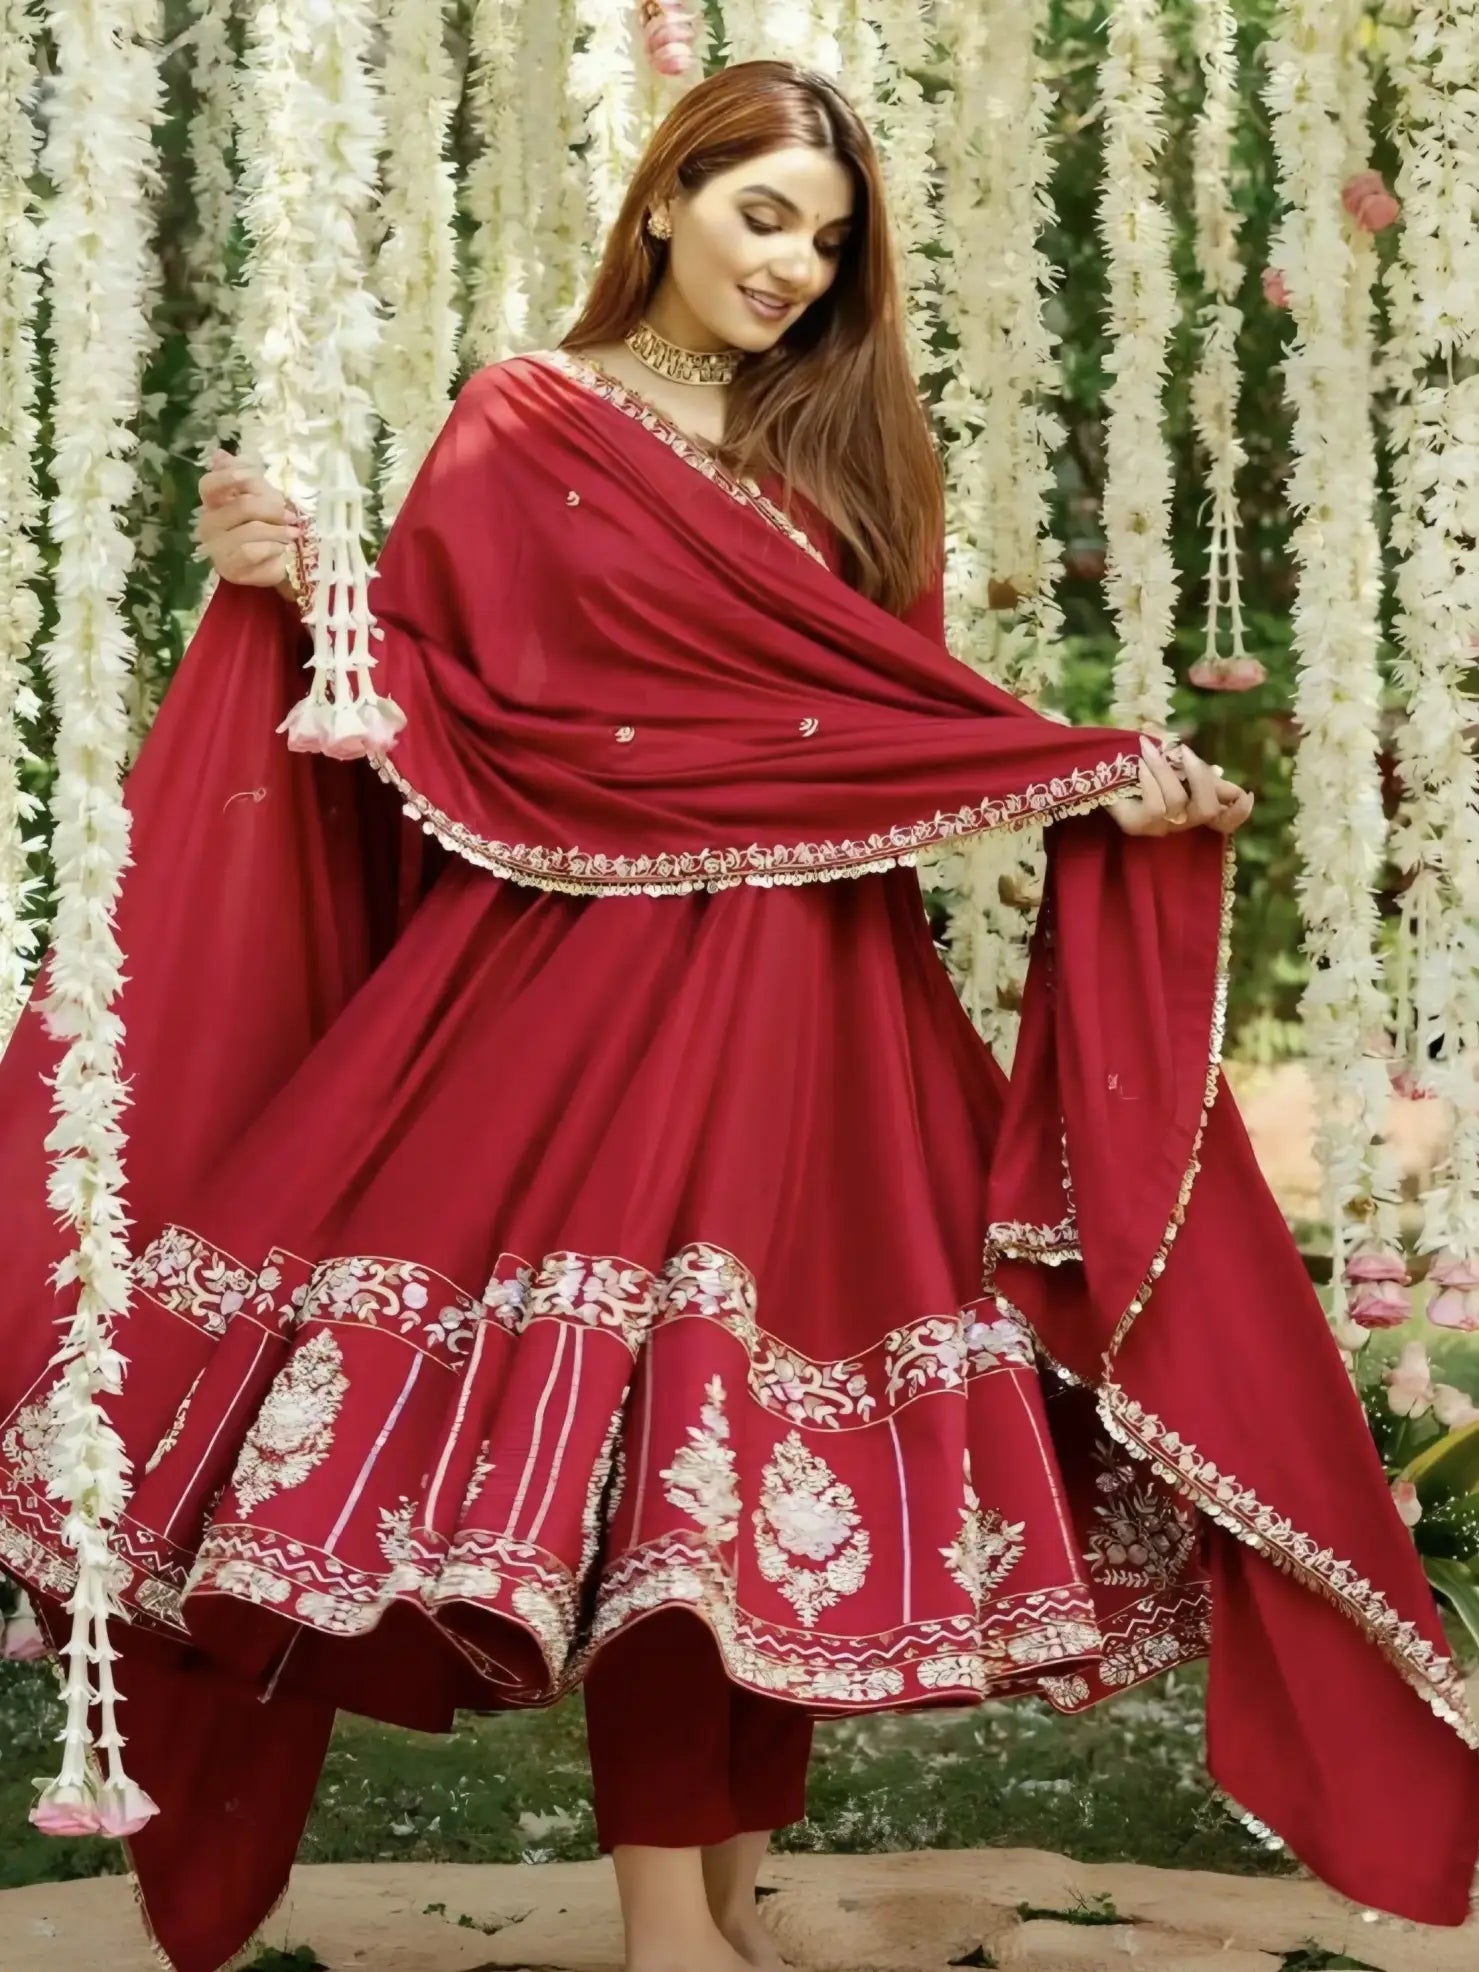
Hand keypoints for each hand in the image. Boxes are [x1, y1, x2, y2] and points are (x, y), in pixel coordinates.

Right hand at [194, 447, 298, 592]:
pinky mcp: (231, 568)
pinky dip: (273, 548)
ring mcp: (218, 547)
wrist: (279, 562)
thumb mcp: (262, 496)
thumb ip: (245, 478)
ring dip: (278, 531)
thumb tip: (219, 454)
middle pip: (241, 506)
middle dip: (272, 509)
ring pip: (250, 530)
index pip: (209, 485)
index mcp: (214, 502)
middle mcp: (209, 523)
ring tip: (292, 533)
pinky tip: (281, 550)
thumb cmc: (268, 525)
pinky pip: (253, 551)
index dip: (230, 478)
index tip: (252, 478)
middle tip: (291, 516)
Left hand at [1108, 734, 1254, 837]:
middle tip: (1184, 751)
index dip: (1238, 813)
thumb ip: (1199, 771)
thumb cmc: (1146, 766)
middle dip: (1199, 776)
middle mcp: (1182, 822)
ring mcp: (1160, 827)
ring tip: (1149, 749)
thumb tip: (1220, 774)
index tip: (1245, 795)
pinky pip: (1155, 806)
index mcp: (1195, 806)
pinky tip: (1140, 765)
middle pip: (1207, 809)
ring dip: (1164, 770)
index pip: (1226, 821)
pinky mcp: (1137, 826)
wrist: (1102, 771)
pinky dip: (1149, 780)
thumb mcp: (1176, 764)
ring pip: (1177, 802)